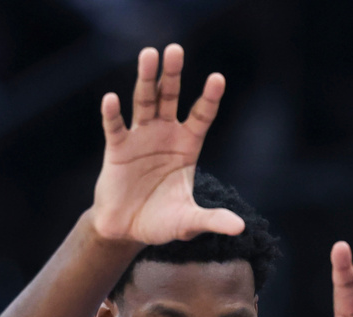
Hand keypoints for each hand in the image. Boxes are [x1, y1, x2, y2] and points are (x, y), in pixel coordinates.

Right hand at [91, 44, 244, 243]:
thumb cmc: (161, 221)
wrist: (127, 230)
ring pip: (144, 102)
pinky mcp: (117, 149)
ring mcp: (140, 138)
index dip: (209, 98)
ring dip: (146, 79)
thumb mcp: (188, 222)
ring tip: (149, 54)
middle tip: (175, 49)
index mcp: (187, 146)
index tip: (217, 78)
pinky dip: (113, 114)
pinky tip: (112, 99)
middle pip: (170, 97)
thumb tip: (240, 228)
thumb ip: (211, 220)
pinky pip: (115, 127)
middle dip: (173, 74)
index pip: (201, 115)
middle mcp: (165, 134)